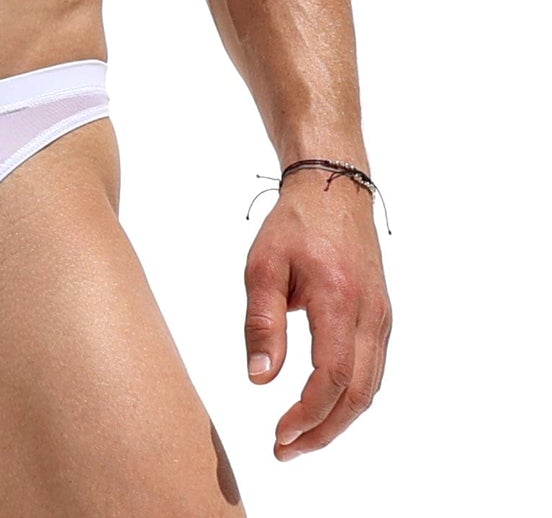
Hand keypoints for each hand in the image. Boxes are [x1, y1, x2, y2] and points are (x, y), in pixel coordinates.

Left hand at [243, 170, 391, 458]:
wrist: (334, 191)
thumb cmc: (295, 225)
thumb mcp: (263, 266)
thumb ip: (262, 322)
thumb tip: (260, 377)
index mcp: (337, 298)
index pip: (331, 376)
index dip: (307, 414)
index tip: (280, 434)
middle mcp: (369, 314)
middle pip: (356, 394)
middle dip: (323, 431)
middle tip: (286, 449)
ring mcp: (381, 318)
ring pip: (369, 388)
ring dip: (337, 420)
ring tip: (300, 437)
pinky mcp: (382, 318)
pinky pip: (372, 371)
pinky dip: (349, 398)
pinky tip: (323, 407)